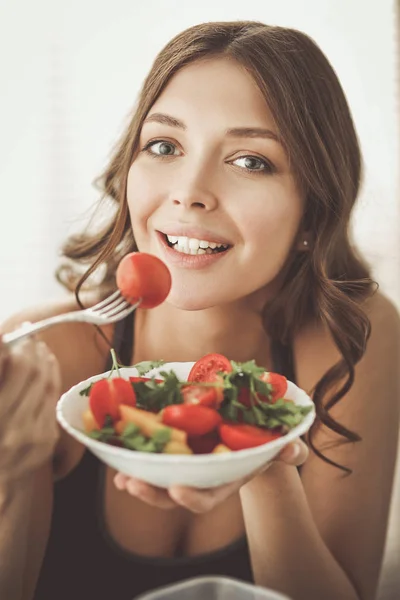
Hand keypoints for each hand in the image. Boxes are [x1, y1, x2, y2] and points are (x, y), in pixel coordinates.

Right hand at [0, 335, 60, 481]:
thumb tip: (4, 342)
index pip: (16, 367)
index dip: (17, 345)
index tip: (15, 334)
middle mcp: (11, 428)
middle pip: (32, 371)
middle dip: (32, 349)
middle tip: (29, 337)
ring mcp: (32, 436)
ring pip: (47, 383)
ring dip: (45, 360)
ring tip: (38, 349)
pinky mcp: (47, 441)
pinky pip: (52, 400)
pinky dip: (51, 380)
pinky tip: (44, 370)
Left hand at [113, 438, 308, 512]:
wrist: (248, 429)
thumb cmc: (264, 438)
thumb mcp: (278, 442)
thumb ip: (288, 449)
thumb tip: (294, 450)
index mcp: (225, 477)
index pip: (208, 497)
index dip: (193, 497)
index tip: (178, 490)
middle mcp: (202, 476)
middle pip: (175, 495)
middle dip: (154, 494)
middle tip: (133, 484)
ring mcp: (186, 466)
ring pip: (158, 482)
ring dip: (137, 481)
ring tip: (120, 477)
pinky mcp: (173, 450)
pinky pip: (151, 460)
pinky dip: (134, 461)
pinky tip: (116, 458)